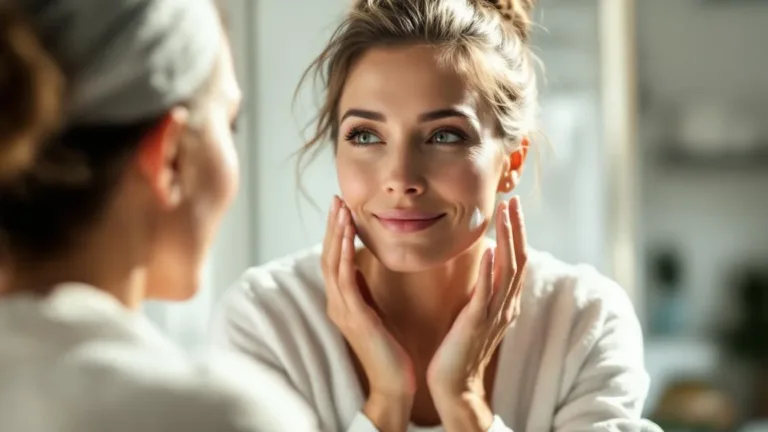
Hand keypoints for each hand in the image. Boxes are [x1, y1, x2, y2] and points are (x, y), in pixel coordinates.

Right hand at [322, 196, 414, 429]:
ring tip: (341, 209)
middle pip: (329, 256)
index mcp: (341, 301)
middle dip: (332, 226)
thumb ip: (363, 289)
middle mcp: (336, 303)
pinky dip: (346, 255)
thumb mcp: (373, 311)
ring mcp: (342, 309)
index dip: (335, 233)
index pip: (334, 260)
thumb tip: (360, 265)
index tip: (341, 208)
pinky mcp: (354, 316)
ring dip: (337, 234)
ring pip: (333, 264)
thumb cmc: (388, 347)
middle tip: (337, 199)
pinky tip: (350, 237)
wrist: (393, 382)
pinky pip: (346, 280)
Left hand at [426, 197, 526, 427]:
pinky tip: (491, 250)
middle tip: (513, 200)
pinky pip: (487, 293)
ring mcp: (494, 314)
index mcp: (505, 302)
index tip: (511, 207)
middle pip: (519, 259)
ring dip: (508, 239)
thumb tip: (485, 262)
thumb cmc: (459, 348)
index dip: (517, 233)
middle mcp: (506, 306)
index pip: (516, 260)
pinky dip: (491, 270)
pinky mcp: (477, 323)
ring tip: (505, 214)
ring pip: (508, 270)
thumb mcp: (475, 313)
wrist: (454, 384)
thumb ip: (483, 290)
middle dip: (517, 228)